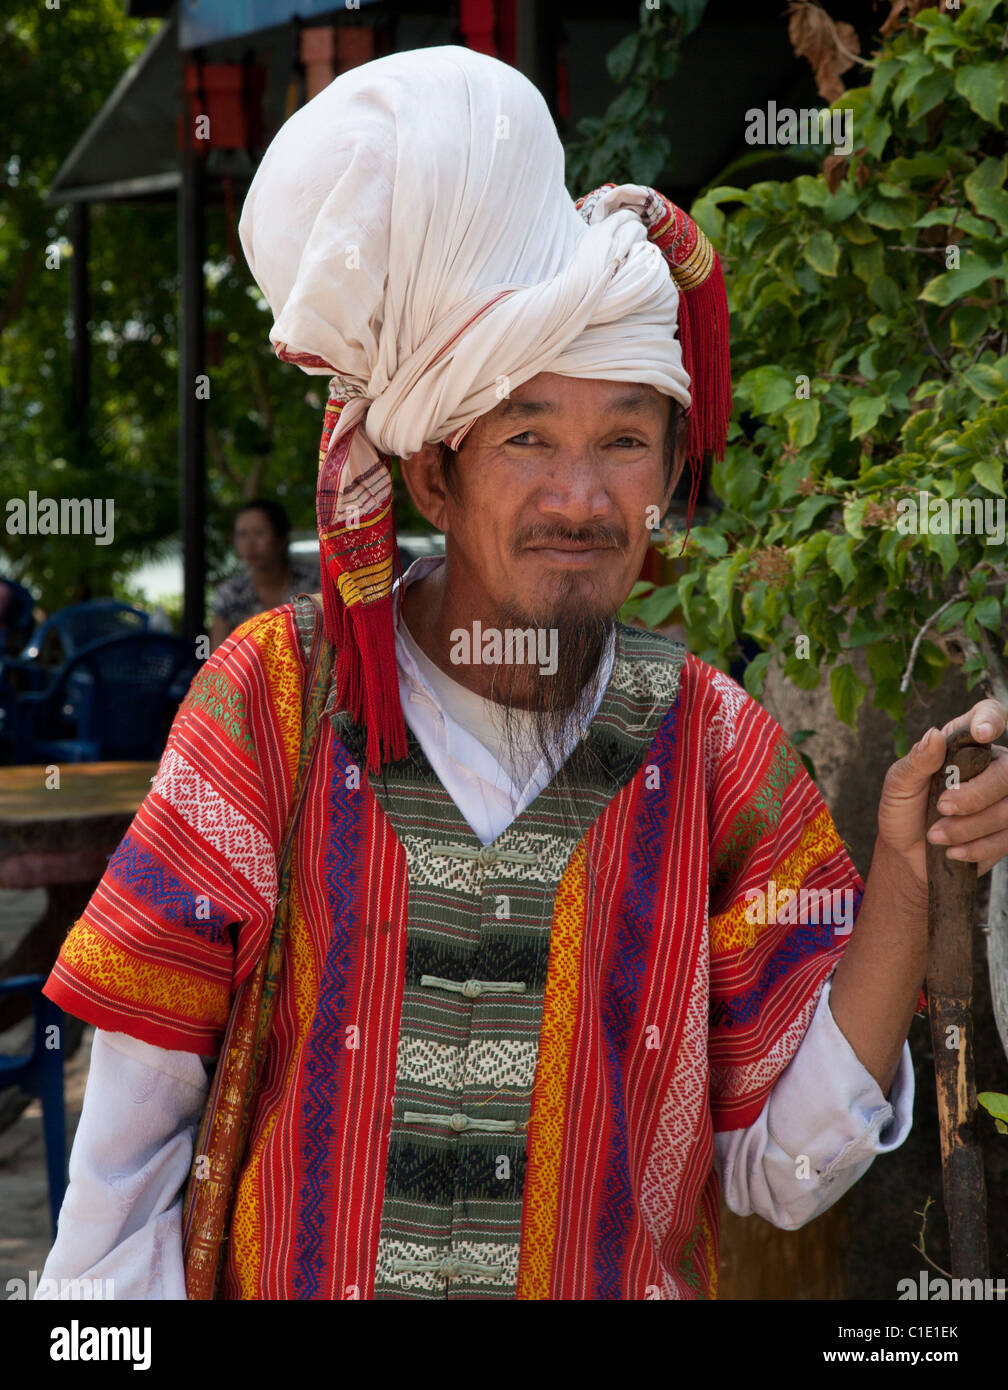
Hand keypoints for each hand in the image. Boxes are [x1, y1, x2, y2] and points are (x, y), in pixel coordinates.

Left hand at [876, 698, 1007, 889]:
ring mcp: (1003, 798)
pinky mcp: (1006, 830)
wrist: (906, 852)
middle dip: (975, 795)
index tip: (981, 733)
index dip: (991, 719)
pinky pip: (1007, 837)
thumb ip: (917, 761)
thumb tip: (934, 734)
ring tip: (936, 836)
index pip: (989, 715)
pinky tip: (953, 851)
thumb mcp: (899, 784)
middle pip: (1007, 771)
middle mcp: (990, 765)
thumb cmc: (903, 810)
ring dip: (970, 827)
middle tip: (942, 808)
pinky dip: (977, 847)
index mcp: (962, 744)